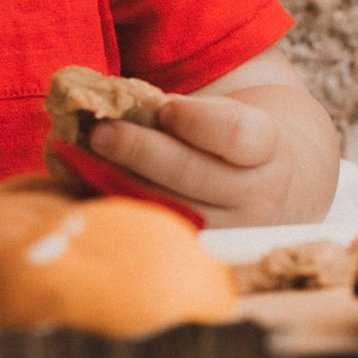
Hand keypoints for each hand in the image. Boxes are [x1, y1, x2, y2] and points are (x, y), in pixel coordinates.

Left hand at [88, 79, 338, 228]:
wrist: (273, 193)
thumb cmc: (231, 144)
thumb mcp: (230, 116)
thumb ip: (187, 112)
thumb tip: (120, 103)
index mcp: (269, 150)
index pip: (235, 135)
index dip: (193, 120)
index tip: (164, 108)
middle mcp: (256, 198)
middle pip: (191, 173)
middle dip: (139, 149)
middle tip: (100, 130)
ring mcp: (228, 233)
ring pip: (167, 208)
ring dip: (119, 180)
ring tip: (84, 157)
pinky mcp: (200, 253)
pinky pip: (153, 231)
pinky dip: (117, 207)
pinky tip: (89, 188)